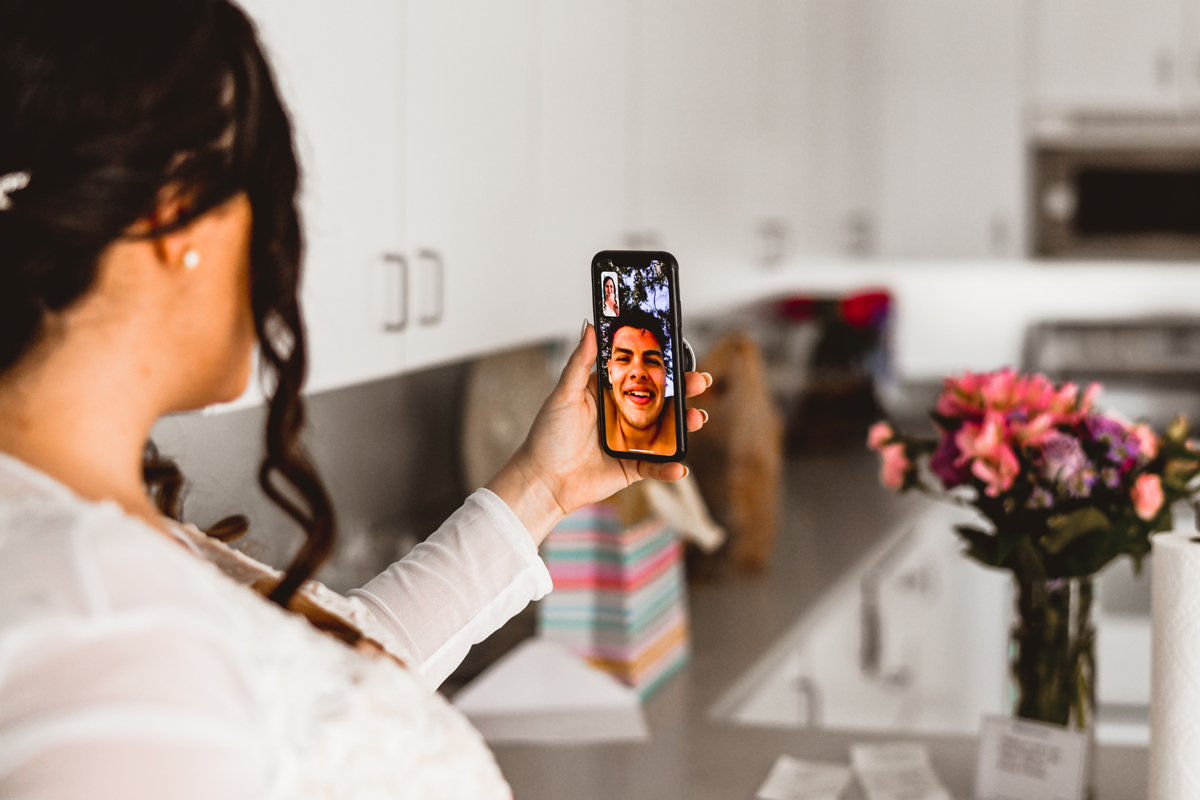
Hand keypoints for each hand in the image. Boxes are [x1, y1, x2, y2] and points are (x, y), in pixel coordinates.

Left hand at [486, 322, 709, 544]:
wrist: (543, 481)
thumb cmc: (548, 436)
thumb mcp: (564, 395)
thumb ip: (580, 363)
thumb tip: (589, 327)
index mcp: (608, 394)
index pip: (641, 374)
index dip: (662, 365)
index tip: (681, 353)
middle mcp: (623, 415)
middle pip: (662, 399)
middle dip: (685, 391)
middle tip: (701, 381)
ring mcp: (630, 441)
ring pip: (666, 430)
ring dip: (685, 425)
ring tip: (697, 418)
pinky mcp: (632, 467)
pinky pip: (657, 466)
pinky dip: (670, 467)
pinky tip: (680, 466)